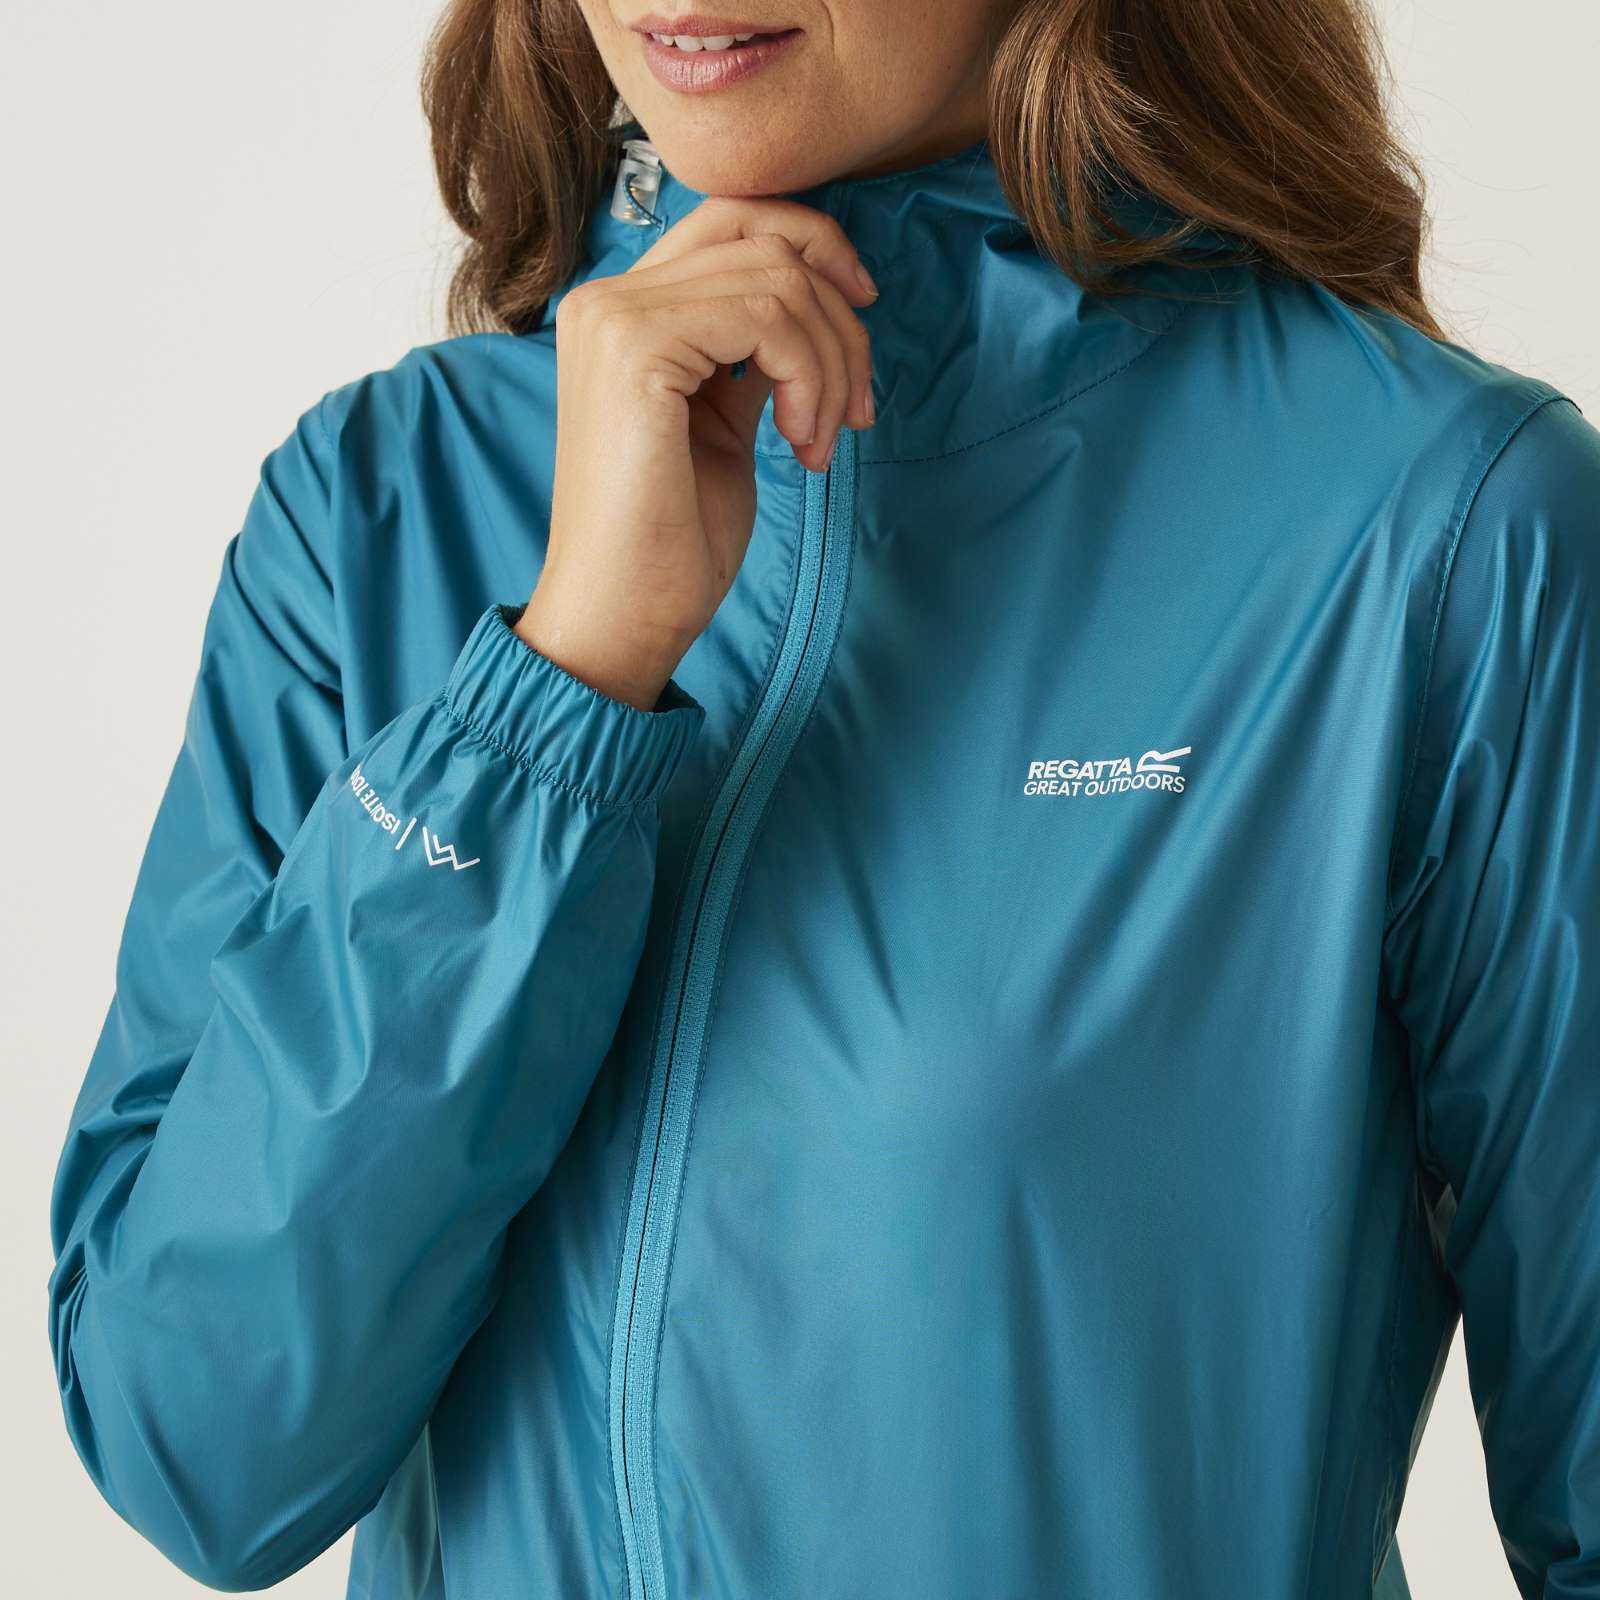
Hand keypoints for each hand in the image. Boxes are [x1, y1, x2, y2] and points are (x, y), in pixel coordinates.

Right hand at [515, 193, 878, 712]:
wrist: (623, 615)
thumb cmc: (670, 540)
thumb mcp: (721, 423)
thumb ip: (745, 354)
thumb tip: (811, 303)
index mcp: (622, 312)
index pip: (732, 218)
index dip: (814, 246)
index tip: (862, 312)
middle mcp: (606, 298)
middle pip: (765, 239)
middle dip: (839, 319)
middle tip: (854, 409)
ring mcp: (614, 316)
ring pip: (777, 278)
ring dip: (830, 362)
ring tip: (819, 440)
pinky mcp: (635, 347)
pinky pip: (766, 314)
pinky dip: (808, 376)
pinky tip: (798, 443)